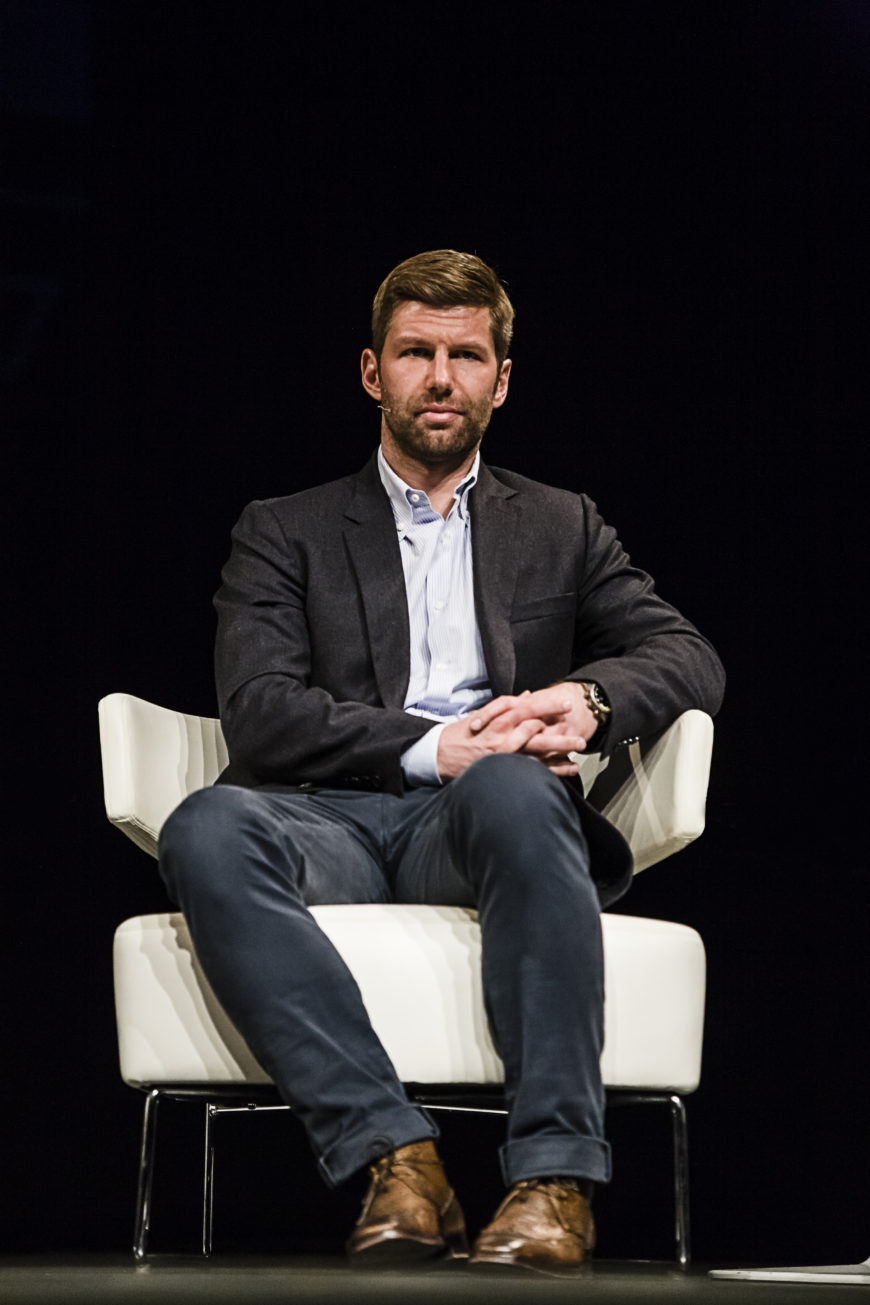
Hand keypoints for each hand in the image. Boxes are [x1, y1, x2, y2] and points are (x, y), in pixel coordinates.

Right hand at [436, 686, 593, 780]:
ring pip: (538, 751)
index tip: (566, 703)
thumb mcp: (481, 714)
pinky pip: (533, 770)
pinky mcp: (504, 770)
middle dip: (560, 729)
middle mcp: (502, 737)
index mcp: (498, 720)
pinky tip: (568, 768)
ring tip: (579, 746)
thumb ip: (506, 706)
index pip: (528, 709)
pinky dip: (553, 770)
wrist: (440, 756)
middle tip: (579, 726)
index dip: (549, 705)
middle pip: (537, 731)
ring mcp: (504, 756)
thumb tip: (527, 697)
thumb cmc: (459, 735)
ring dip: (561, 749)